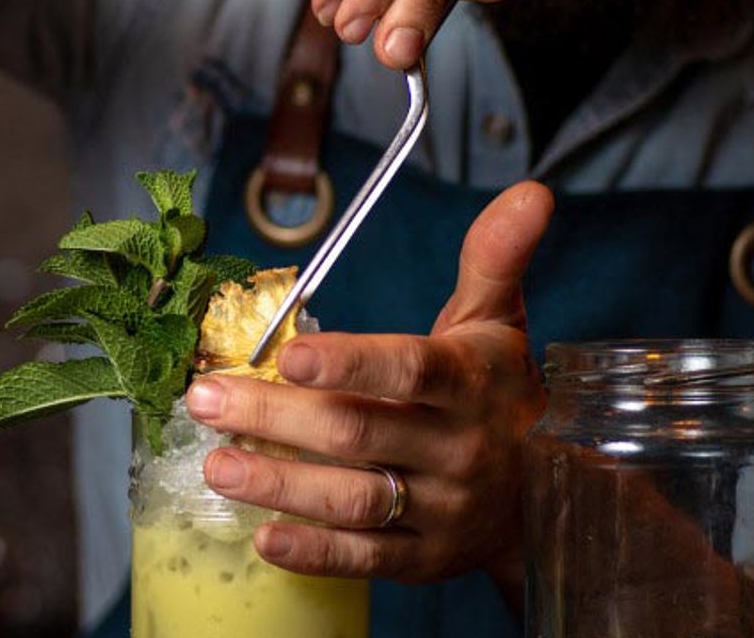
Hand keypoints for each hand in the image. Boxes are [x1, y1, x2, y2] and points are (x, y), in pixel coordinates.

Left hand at [182, 182, 554, 583]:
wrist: (548, 493)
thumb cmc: (500, 392)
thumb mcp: (499, 321)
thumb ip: (495, 257)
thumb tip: (529, 193)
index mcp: (470, 383)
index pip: (409, 371)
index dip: (350, 364)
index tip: (288, 353)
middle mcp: (457, 449)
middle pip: (359, 434)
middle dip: (276, 417)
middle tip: (205, 399)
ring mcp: (441, 509)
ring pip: (354, 500)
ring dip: (280, 485)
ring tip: (216, 466)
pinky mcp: (425, 558)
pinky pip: (366, 558)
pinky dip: (314, 552)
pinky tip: (264, 537)